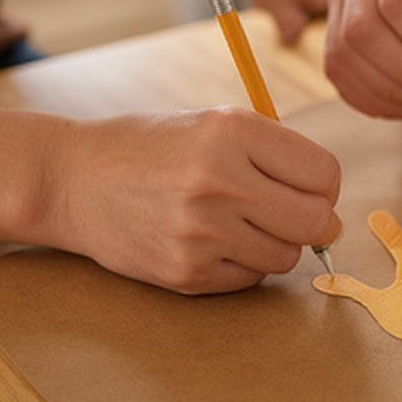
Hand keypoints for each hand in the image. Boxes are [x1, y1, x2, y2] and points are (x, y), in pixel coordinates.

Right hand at [44, 107, 340, 293]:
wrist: (71, 180)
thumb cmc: (153, 147)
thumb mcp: (214, 123)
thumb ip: (275, 154)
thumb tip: (330, 205)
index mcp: (232, 132)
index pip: (324, 174)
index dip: (324, 184)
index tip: (308, 186)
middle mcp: (219, 181)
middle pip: (316, 221)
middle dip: (315, 220)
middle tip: (293, 213)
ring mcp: (201, 232)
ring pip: (288, 257)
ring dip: (277, 243)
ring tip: (244, 223)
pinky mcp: (186, 273)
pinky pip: (251, 278)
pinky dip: (244, 264)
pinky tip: (214, 241)